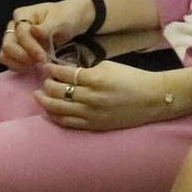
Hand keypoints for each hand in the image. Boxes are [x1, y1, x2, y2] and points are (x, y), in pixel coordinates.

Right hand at [0, 0, 97, 70]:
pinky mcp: (17, 49)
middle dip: (23, 56)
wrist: (72, 20)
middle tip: (40, 62)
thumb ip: (46, 27)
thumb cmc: (66, 17)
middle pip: (8, 45)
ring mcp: (14, 38)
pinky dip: (18, 66)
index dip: (30, 47)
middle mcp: (14, 26)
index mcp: (22, 14)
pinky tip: (32, 66)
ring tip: (36, 65)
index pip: (21, 33)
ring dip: (19, 63)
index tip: (42, 57)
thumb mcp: (60, 20)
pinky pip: (9, 60)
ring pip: (5, 54)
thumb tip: (33, 30)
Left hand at [35, 59, 174, 130]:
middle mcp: (90, 97)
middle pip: (57, 91)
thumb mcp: (110, 66)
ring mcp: (91, 113)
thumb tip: (69, 72)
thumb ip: (88, 69)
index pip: (65, 74)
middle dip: (46, 85)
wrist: (153, 99)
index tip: (46, 67)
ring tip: (39, 96)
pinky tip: (50, 110)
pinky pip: (67, 122)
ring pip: (58, 108)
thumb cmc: (133, 79)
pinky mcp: (93, 125)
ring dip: (45, 101)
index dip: (52, 70)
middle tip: (43, 81)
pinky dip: (55, 116)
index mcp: (96, 79)